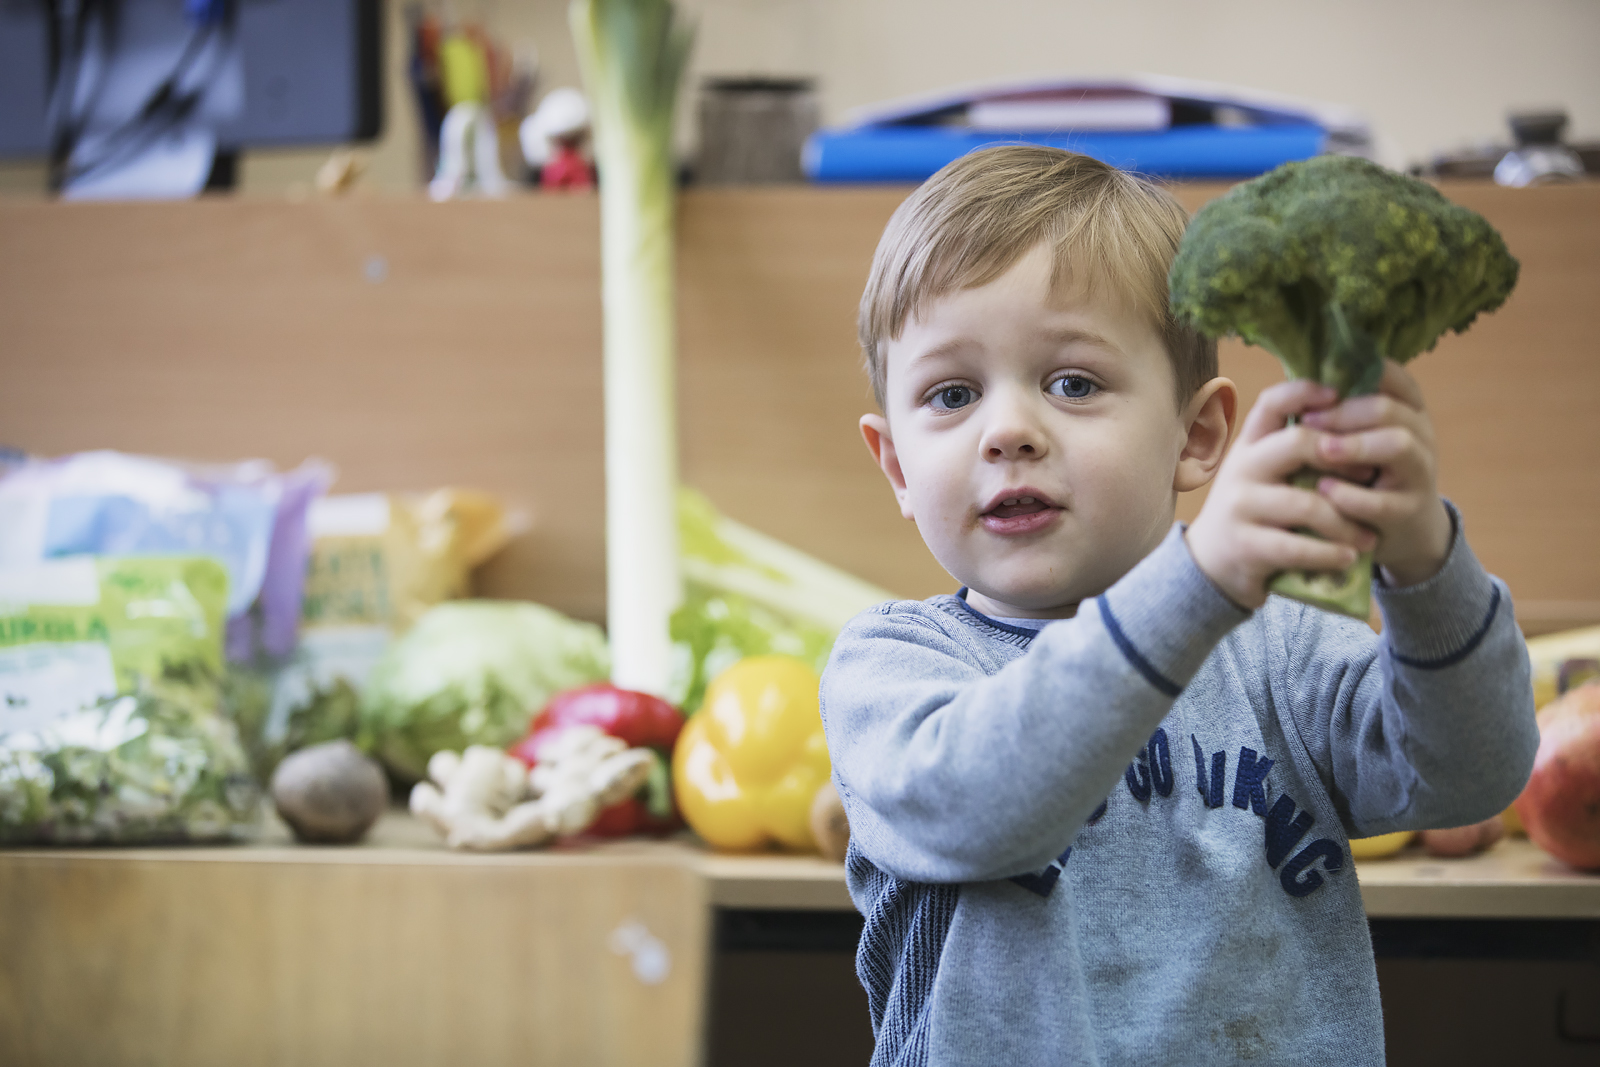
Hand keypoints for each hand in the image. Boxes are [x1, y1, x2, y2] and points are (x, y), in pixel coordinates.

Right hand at [1186, 380, 1377, 609]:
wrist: (1211, 562)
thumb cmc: (1253, 511)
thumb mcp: (1262, 472)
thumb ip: (1292, 450)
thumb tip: (1352, 422)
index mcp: (1249, 445)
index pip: (1272, 402)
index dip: (1305, 391)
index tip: (1339, 395)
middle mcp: (1241, 468)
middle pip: (1298, 442)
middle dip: (1343, 458)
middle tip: (1372, 475)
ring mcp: (1240, 506)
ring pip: (1307, 504)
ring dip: (1347, 523)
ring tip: (1368, 538)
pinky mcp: (1244, 545)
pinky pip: (1298, 547)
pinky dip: (1330, 554)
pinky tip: (1348, 557)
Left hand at [1301, 360, 1451, 586]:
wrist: (1402, 531)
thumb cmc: (1368, 474)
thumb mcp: (1362, 438)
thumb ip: (1343, 411)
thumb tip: (1300, 381)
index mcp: (1409, 410)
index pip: (1393, 376)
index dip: (1355, 374)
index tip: (1321, 386)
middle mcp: (1421, 436)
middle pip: (1388, 408)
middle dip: (1344, 412)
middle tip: (1307, 421)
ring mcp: (1420, 473)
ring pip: (1399, 445)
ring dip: (1355, 445)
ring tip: (1322, 450)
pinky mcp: (1408, 511)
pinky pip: (1381, 500)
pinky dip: (1349, 494)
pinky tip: (1324, 489)